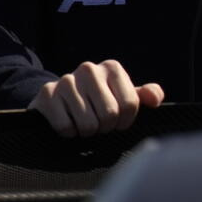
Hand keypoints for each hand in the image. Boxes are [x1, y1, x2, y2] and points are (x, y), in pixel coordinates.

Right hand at [28, 59, 163, 136]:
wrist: (58, 98)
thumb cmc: (98, 99)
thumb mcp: (123, 94)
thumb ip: (144, 95)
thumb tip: (155, 99)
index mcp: (112, 68)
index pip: (130, 105)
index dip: (126, 122)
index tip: (118, 123)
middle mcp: (89, 69)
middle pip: (110, 115)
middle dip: (106, 128)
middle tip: (99, 125)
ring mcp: (66, 80)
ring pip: (88, 124)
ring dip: (87, 132)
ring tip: (84, 124)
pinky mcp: (46, 95)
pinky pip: (65, 127)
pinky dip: (69, 133)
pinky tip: (69, 124)